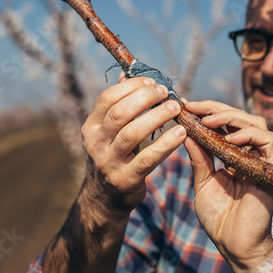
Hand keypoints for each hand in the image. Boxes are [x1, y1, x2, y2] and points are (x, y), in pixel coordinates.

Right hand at [81, 76, 185, 212]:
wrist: (105, 198)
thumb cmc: (113, 156)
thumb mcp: (108, 133)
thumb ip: (118, 106)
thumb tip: (128, 74)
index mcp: (91, 127)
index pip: (107, 99)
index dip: (131, 87)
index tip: (152, 82)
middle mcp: (96, 144)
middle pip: (120, 113)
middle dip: (145, 98)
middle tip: (166, 93)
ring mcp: (108, 163)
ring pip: (132, 134)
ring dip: (157, 117)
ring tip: (176, 108)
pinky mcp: (125, 180)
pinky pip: (147, 159)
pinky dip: (166, 144)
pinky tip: (181, 133)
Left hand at [184, 101, 272, 269]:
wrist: (233, 245)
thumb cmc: (218, 218)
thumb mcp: (203, 182)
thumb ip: (199, 158)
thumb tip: (185, 132)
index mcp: (232, 156)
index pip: (225, 125)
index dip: (208, 112)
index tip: (186, 106)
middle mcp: (248, 155)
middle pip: (241, 118)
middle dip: (216, 108)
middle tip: (194, 107)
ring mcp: (260, 162)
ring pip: (256, 123)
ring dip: (231, 116)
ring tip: (208, 120)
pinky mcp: (270, 170)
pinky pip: (269, 141)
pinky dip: (249, 134)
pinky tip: (229, 138)